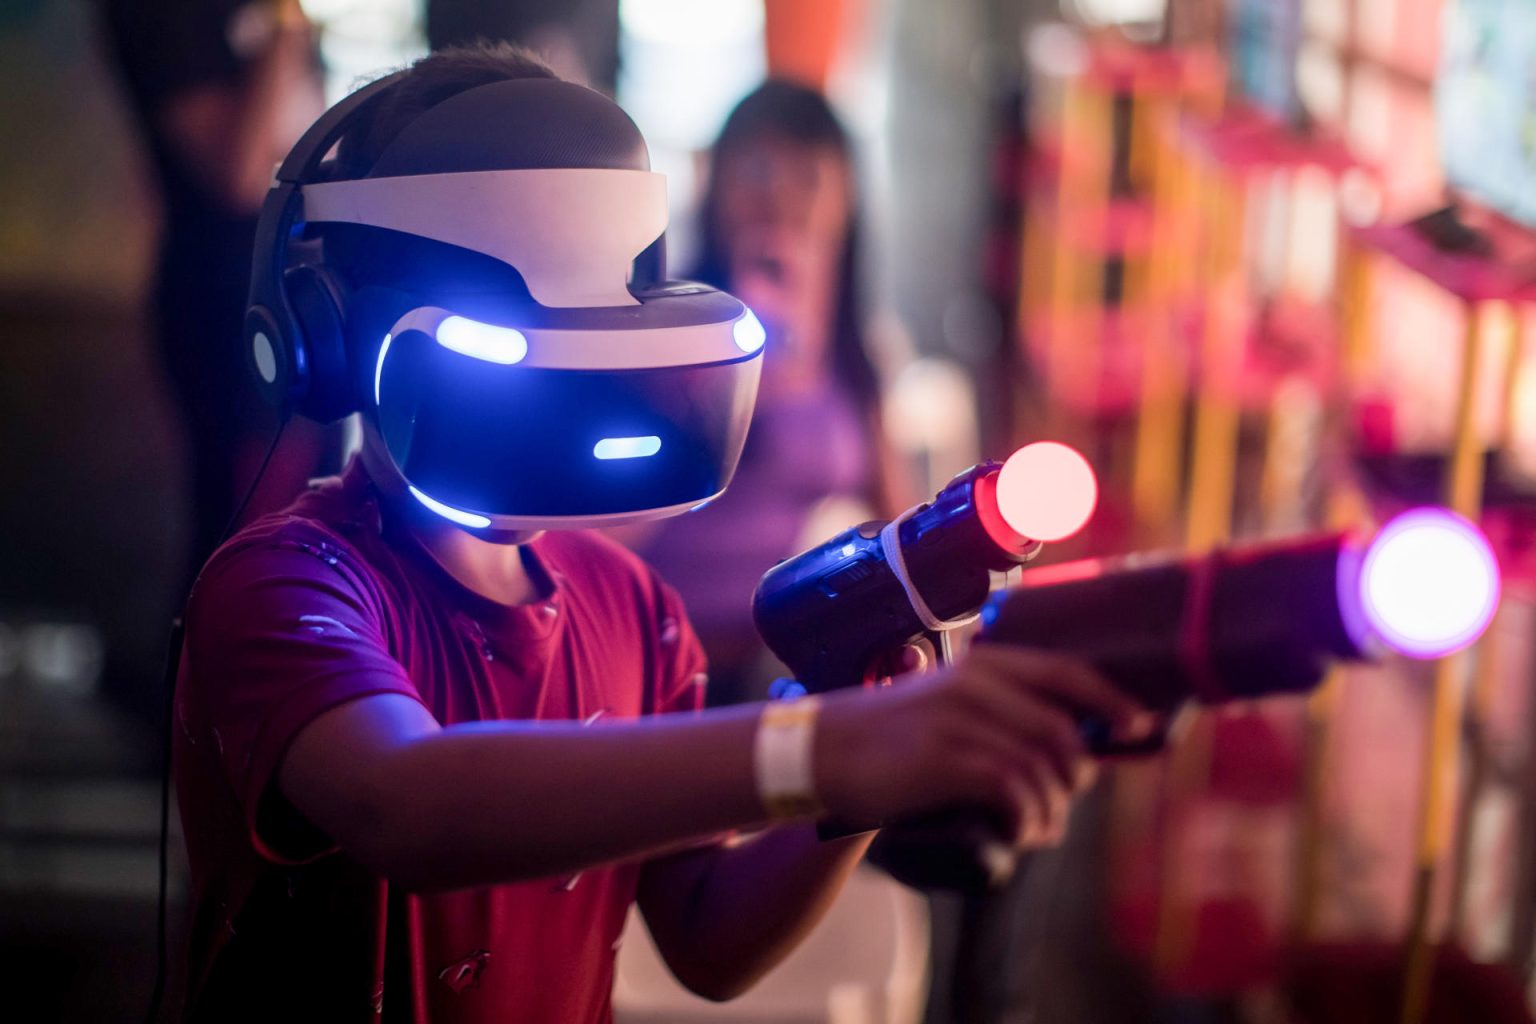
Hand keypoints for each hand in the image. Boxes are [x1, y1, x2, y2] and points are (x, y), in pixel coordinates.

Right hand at [813, 646, 1149, 846]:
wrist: (821, 752)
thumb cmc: (887, 737)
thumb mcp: (944, 705)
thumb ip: (995, 713)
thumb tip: (1063, 748)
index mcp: (981, 665)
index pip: (1065, 672)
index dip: (1109, 699)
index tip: (1135, 726)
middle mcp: (975, 684)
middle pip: (1061, 731)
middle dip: (1074, 776)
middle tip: (1059, 805)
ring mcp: (959, 720)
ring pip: (1040, 767)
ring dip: (1050, 810)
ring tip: (1038, 831)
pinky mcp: (944, 759)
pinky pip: (1012, 790)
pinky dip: (1025, 819)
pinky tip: (1017, 833)